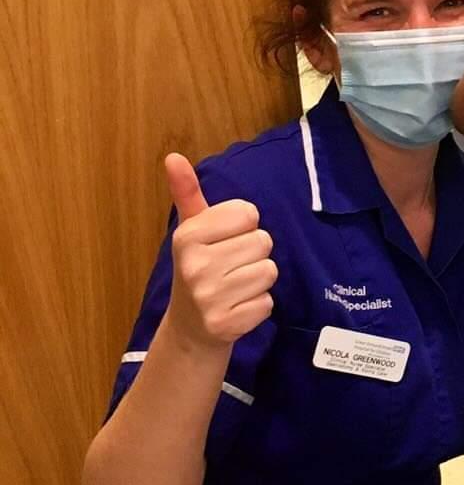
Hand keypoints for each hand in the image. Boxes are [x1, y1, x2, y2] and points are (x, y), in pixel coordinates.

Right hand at [163, 155, 276, 349]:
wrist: (189, 328)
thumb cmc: (198, 268)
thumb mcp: (192, 230)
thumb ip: (188, 193)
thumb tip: (173, 156)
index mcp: (188, 236)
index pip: (248, 213)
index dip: (244, 226)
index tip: (226, 240)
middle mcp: (195, 266)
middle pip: (263, 241)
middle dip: (254, 253)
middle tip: (231, 266)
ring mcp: (209, 298)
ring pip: (269, 271)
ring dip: (258, 279)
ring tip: (235, 285)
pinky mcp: (225, 324)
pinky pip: (268, 303)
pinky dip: (258, 305)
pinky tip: (237, 307)